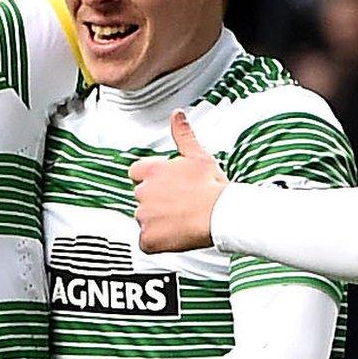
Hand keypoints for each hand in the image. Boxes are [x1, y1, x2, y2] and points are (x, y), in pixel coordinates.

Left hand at [130, 110, 225, 253]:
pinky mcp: (148, 239)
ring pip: (144, 220)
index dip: (151, 180)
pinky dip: (157, 243)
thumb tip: (177, 115)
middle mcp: (143, 193)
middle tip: (179, 204)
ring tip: (181, 220)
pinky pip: (146, 243)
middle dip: (156, 202)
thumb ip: (182, 134)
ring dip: (157, 222)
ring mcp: (144, 217)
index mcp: (152, 171)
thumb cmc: (212, 186)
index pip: (136, 173)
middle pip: (141, 198)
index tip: (167, 186)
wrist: (221, 214)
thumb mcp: (198, 155)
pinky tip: (175, 236)